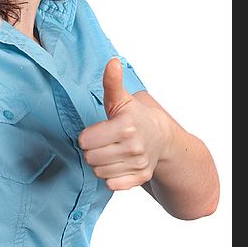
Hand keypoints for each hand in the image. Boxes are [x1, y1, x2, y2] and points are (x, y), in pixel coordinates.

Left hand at [78, 58, 168, 190]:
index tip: (96, 131)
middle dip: (92, 150)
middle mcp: (133, 146)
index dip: (87, 136)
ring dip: (100, 163)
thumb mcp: (121, 98)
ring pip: (99, 172)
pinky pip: (112, 184)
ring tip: (110, 151)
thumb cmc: (134, 116)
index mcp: (125, 125)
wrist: (161, 137)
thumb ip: (112, 82)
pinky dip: (111, 177)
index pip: (86, 141)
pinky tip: (117, 164)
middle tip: (103, 142)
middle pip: (90, 158)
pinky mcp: (140, 177)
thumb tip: (113, 62)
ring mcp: (138, 163)